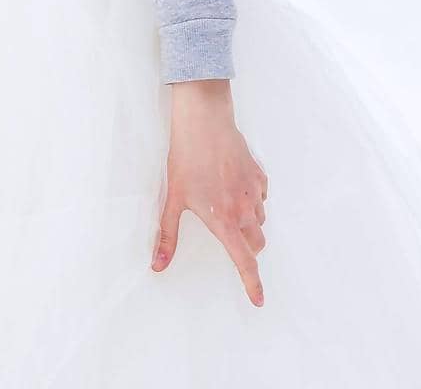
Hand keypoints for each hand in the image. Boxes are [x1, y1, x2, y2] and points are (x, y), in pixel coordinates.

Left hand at [150, 78, 268, 306]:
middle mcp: (244, 210)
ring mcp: (254, 191)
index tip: (258, 300)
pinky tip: (236, 189)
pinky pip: (262, 197)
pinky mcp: (258, 175)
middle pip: (257, 244)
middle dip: (248, 250)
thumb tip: (158, 265)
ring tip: (228, 210)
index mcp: (224, 220)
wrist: (203, 121)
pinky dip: (254, 201)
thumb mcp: (173, 199)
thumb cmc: (186, 158)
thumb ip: (168, 235)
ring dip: (250, 225)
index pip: (244, 261)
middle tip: (231, 240)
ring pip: (260, 221)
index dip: (252, 283)